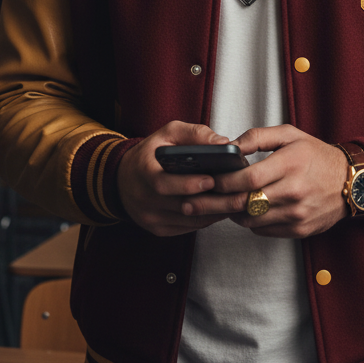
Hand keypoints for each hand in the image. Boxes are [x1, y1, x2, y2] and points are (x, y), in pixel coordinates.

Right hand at [117, 121, 230, 236]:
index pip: (163, 184)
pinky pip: (188, 228)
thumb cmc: (150, 153)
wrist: (123, 179)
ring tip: (238, 203)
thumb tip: (223, 142)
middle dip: (215, 203)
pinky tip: (223, 210)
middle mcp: (144, 198)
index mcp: (143, 172)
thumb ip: (194, 134)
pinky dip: (207, 220)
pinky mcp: (158, 229)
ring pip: (189, 220)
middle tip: (240, 197)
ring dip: (216, 213)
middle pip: (183, 206)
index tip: (212, 180)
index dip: (188, 184)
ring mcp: (150, 217)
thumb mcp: (168, 134)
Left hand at [182, 124, 348, 237]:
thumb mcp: (290, 134)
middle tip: (193, 201)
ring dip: (230, 213)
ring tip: (216, 205)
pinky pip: (264, 230)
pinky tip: (243, 210)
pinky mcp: (299, 230)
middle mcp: (294, 192)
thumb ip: (257, 136)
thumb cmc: (317, 155)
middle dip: (214, 203)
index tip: (208, 179)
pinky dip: (250, 221)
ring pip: (251, 220)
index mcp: (291, 164)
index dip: (224, 181)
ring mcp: (297, 214)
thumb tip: (229, 145)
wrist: (352, 182)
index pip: (248, 178)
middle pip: (245, 203)